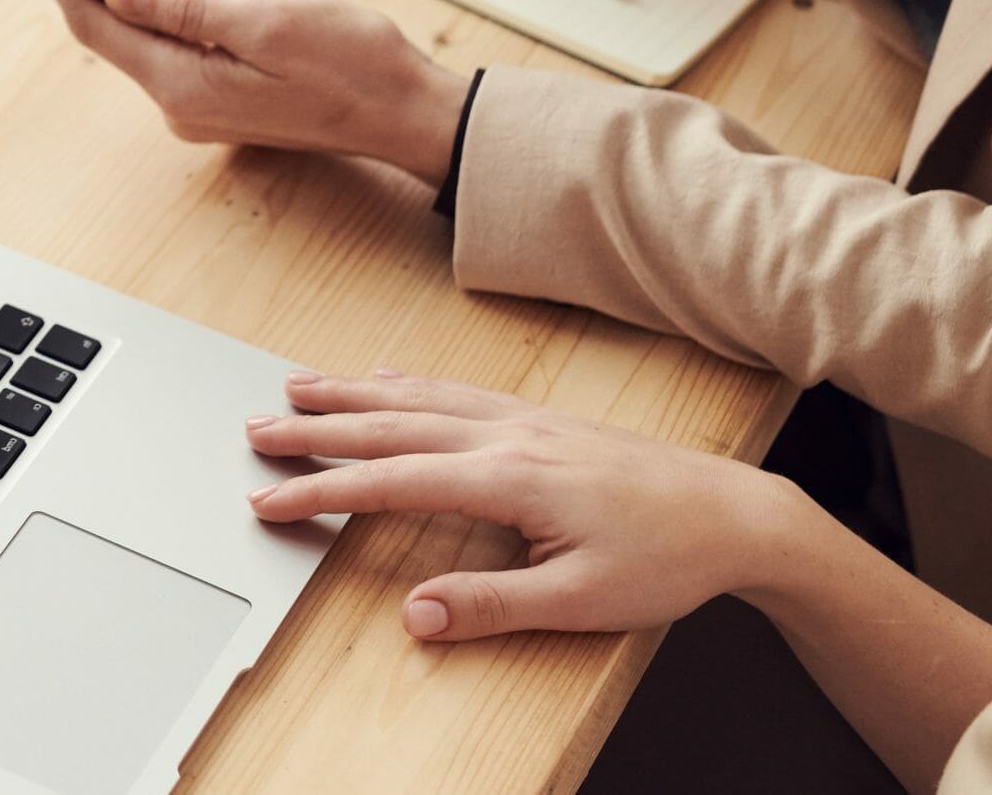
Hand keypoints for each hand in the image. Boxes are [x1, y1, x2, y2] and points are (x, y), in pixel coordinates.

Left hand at [43, 0, 472, 183]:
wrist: (418, 115)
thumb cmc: (351, 72)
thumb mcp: (262, 23)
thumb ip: (182, 5)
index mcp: (181, 84)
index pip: (96, 26)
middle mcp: (188, 98)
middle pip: (137, 21)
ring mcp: (218, 95)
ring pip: (191, 18)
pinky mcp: (249, 86)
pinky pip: (237, 29)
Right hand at [245, 372, 801, 640]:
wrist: (736, 514)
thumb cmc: (667, 559)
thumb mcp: (581, 601)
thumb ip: (491, 606)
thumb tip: (414, 614)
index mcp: (509, 479)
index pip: (391, 482)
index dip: (323, 491)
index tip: (268, 499)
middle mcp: (507, 436)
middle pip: (389, 425)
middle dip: (316, 428)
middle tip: (254, 430)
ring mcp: (523, 420)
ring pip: (417, 397)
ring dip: (350, 392)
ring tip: (295, 386)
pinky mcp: (541, 420)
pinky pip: (455, 390)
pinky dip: (406, 382)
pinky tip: (384, 377)